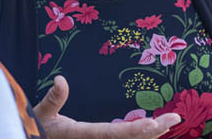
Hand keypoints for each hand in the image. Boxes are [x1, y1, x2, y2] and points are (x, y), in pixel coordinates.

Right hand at [33, 75, 180, 138]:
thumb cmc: (37, 130)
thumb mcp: (41, 114)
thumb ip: (53, 99)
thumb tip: (61, 79)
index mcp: (83, 135)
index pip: (115, 134)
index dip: (136, 131)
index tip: (155, 124)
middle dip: (154, 130)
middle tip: (174, 118)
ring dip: (151, 134)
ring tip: (170, 122)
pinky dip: (140, 136)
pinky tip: (152, 130)